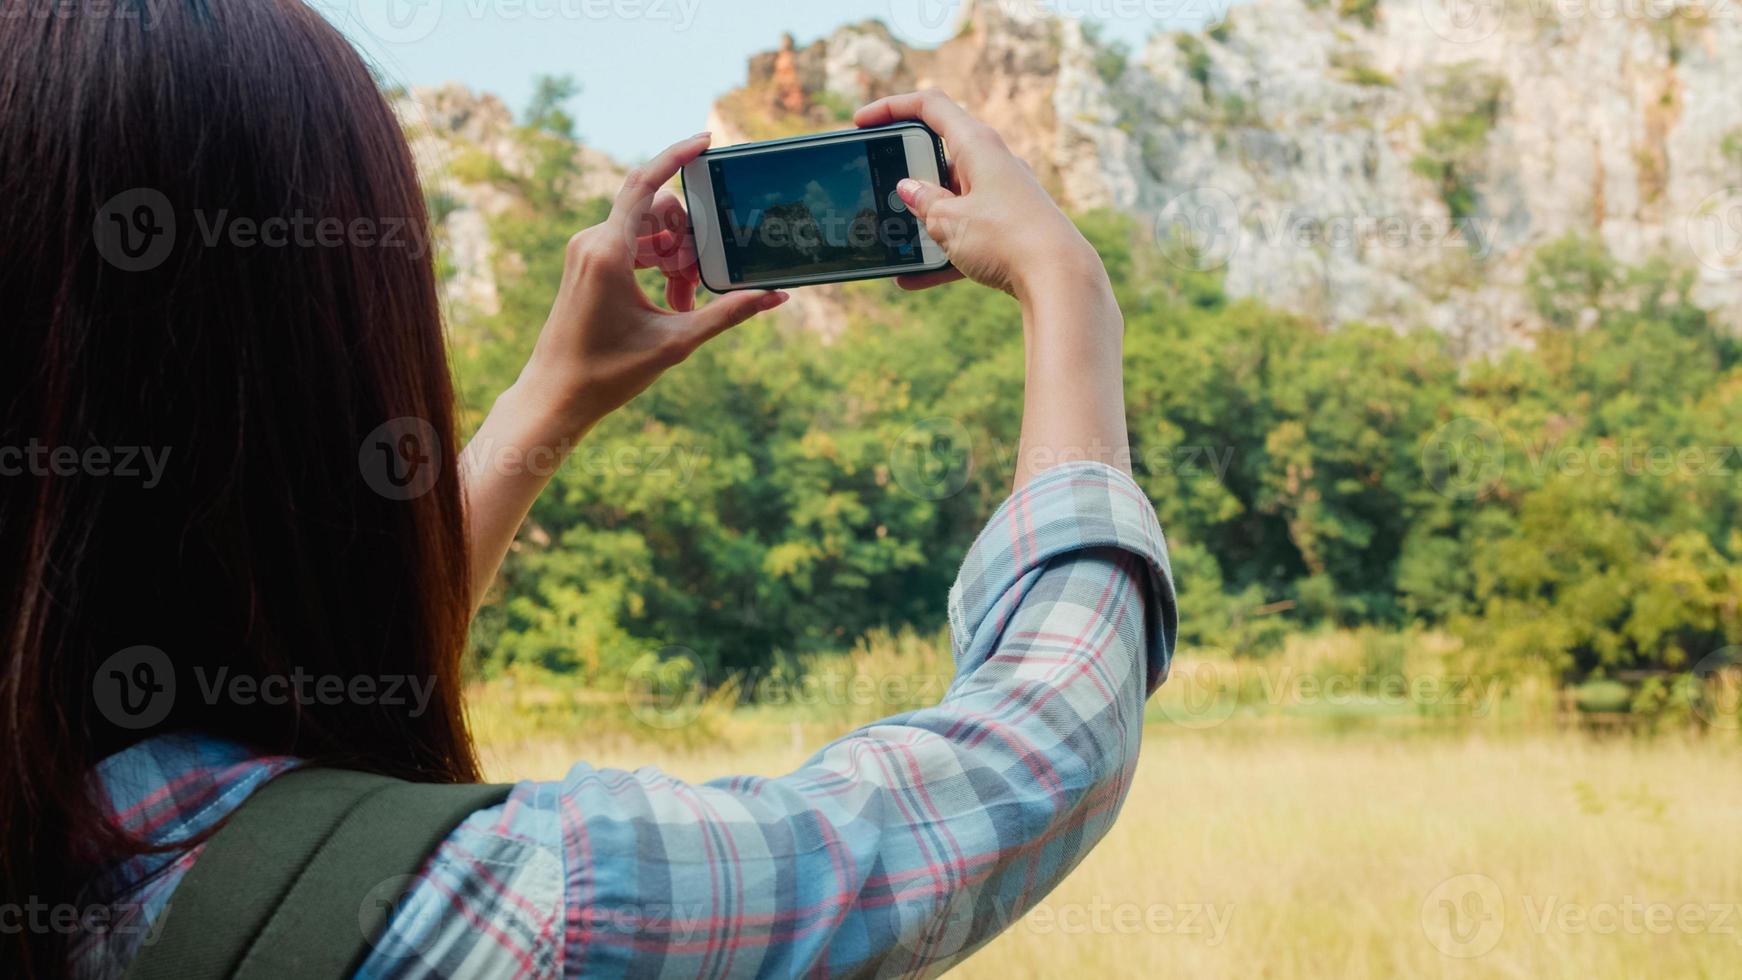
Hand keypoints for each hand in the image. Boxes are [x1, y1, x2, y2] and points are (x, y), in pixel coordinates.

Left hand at [515, 132, 788, 436]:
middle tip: (698, 283)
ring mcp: (586, 251)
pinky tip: (671, 300)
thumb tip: (774, 297)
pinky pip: (631, 245)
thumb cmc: (608, 373)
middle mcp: (592, 242)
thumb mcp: (676, 342)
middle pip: (657, 211)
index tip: (706, 141)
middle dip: (688, 239)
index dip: (677, 156)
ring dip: (674, 257)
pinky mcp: (586, 263)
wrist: (555, 396)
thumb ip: (728, 313)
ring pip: (647, 231)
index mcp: (608, 252)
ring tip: (684, 301)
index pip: (646, 183)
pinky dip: (656, 264)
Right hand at [854, 90, 1106, 301]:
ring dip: (920, 220)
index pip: (930, 107)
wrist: (1060, 278)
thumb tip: (908, 189)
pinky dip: (939, 253)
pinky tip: (912, 279)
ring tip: (892, 239)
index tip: (861, 122)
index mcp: (977, 144)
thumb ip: (923, 202)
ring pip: (950, 200)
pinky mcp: (1009, 228)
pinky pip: (965, 235)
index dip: (891, 108)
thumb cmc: (1006, 238)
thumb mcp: (949, 220)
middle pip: (938, 155)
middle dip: (905, 175)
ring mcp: (1002, 196)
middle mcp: (992, 164)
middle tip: (877, 192)